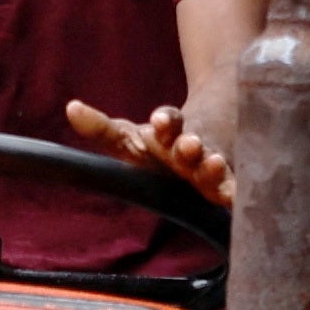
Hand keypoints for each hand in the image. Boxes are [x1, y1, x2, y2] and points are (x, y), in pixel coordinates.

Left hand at [64, 96, 234, 208]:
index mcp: (170, 133)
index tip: (160, 120)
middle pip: (192, 145)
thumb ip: (101, 128)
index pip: (169, 122)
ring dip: (212, 166)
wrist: (218, 127)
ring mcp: (213, 166)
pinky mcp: (227, 187)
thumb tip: (71, 108)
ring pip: (214, 165)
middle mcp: (194, 146)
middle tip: (189, 145)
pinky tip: (238, 202)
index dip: (166, 121)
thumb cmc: (160, 143)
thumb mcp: (128, 137)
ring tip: (213, 164)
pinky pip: (232, 191)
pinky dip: (237, 195)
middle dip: (189, 146)